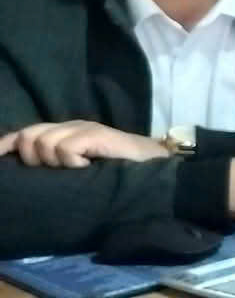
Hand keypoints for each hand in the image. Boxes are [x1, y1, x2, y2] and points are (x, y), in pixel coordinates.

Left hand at [0, 121, 163, 166]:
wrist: (156, 167)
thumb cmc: (119, 172)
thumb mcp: (80, 169)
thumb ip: (57, 164)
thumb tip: (27, 167)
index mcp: (64, 132)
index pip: (23, 133)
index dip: (5, 145)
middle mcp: (70, 125)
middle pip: (28, 136)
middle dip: (34, 159)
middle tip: (61, 171)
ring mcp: (84, 128)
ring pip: (44, 143)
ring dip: (56, 162)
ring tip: (78, 169)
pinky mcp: (96, 134)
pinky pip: (65, 148)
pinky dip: (72, 161)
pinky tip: (88, 166)